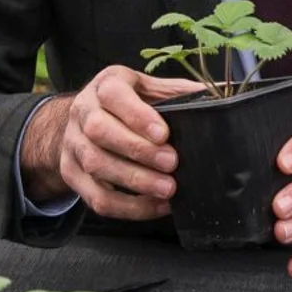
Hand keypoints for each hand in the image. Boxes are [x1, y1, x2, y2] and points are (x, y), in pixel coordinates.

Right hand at [20, 65, 205, 219]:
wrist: (83, 121)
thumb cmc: (126, 104)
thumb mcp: (148, 89)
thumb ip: (177, 92)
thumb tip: (219, 96)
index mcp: (105, 85)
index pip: (113, 95)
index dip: (137, 115)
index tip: (163, 134)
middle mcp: (83, 111)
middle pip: (99, 130)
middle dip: (137, 149)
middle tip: (171, 162)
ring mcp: (72, 143)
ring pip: (95, 164)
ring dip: (134, 180)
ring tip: (167, 189)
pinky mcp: (71, 173)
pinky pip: (95, 197)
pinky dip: (127, 207)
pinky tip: (155, 205)